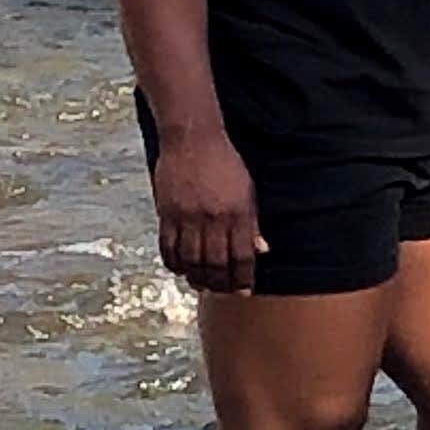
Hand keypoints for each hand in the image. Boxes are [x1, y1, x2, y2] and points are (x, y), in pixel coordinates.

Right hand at [148, 126, 263, 290]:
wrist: (192, 138)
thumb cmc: (224, 163)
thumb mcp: (247, 190)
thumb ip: (252, 222)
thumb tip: (262, 250)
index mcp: (237, 212)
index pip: (242, 255)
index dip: (243, 278)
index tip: (244, 290)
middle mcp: (213, 217)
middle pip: (216, 264)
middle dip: (220, 284)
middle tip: (221, 291)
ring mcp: (188, 216)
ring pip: (192, 260)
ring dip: (197, 277)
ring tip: (201, 284)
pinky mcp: (167, 212)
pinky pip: (169, 247)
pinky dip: (174, 263)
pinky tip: (180, 268)